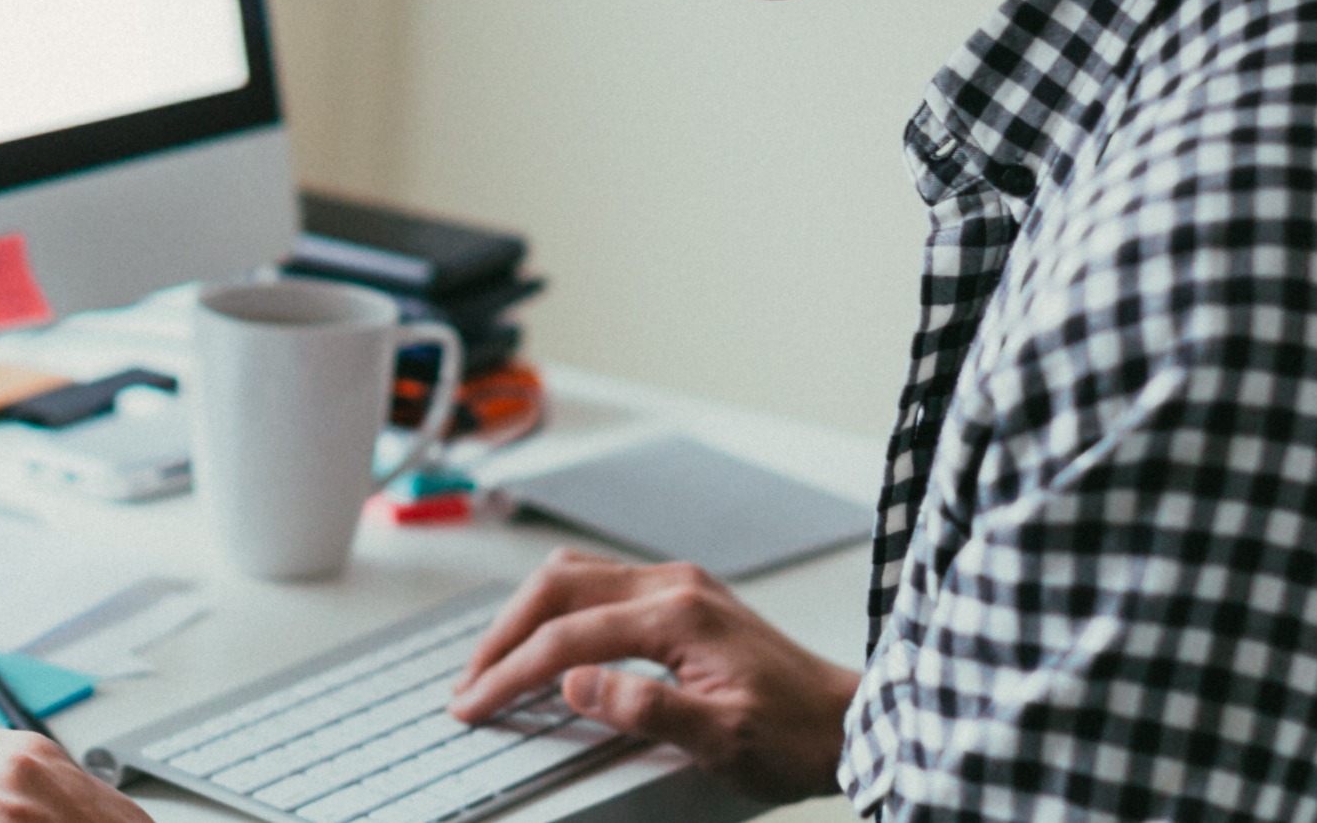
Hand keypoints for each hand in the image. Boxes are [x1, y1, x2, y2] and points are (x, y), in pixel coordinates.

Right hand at [446, 549, 858, 801]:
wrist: (848, 722)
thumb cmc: (795, 736)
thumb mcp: (724, 740)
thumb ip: (647, 708)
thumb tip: (575, 684)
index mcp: (678, 616)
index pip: (567, 636)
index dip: (510, 673)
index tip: (473, 705)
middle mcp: (674, 586)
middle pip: (558, 588)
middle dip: (502, 636)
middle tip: (468, 683)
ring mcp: (678, 585)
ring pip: (574, 576)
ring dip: (525, 616)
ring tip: (494, 662)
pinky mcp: (682, 597)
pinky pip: (599, 586)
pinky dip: (557, 610)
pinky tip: (545, 640)